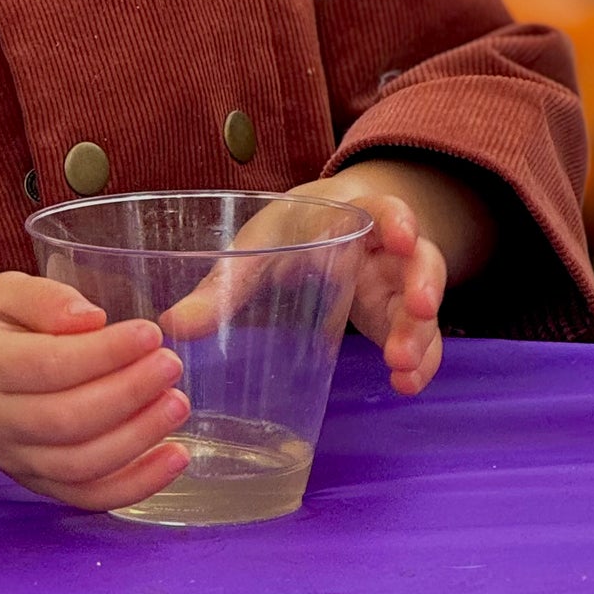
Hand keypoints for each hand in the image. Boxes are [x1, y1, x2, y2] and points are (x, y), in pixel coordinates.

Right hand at [0, 272, 191, 510]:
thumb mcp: (1, 291)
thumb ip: (44, 298)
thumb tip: (92, 319)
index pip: (47, 366)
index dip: (102, 354)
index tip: (150, 333)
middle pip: (66, 420)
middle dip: (128, 394)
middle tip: (171, 365)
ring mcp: (13, 460)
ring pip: (79, 466)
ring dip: (137, 440)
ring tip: (177, 404)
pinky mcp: (35, 483)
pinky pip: (85, 497)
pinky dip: (134, 486)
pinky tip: (174, 459)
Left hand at [161, 161, 494, 397]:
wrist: (324, 225)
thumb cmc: (289, 231)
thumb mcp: (255, 247)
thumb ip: (221, 285)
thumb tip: (171, 325)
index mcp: (351, 214)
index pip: (384, 207)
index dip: (396, 219)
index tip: (400, 235)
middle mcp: (386, 247)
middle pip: (420, 259)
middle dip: (421, 284)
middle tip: (418, 309)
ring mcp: (397, 284)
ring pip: (423, 305)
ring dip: (420, 333)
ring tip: (401, 367)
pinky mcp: (398, 318)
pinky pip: (421, 339)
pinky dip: (420, 362)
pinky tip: (405, 386)